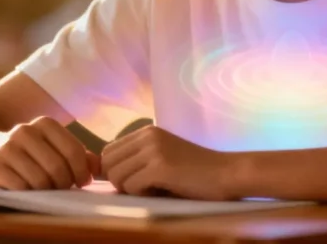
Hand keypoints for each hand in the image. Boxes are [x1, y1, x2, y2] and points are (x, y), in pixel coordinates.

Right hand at [0, 116, 99, 189]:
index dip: (81, 171)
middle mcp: (24, 130)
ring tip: (46, 189)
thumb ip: (79, 156)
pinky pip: (21, 187)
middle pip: (57, 167)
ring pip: (40, 179)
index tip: (82, 182)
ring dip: (47, 191)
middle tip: (63, 188)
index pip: (73, 151)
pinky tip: (28, 190)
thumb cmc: (30, 154)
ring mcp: (7, 147)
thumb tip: (100, 167)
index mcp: (45, 123)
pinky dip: (29, 193)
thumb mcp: (54, 148)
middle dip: (65, 183)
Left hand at [100, 125, 236, 199]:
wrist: (226, 173)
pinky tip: (162, 190)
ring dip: (130, 189)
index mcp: (146, 132)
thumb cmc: (195, 171)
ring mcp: (153, 150)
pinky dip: (142, 194)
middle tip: (143, 187)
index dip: (115, 170)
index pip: (108, 151)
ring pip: (116, 175)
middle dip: (119, 180)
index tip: (135, 180)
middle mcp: (147, 136)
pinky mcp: (160, 167)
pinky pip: (131, 186)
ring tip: (154, 188)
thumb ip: (136, 159)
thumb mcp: (161, 157)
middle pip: (107, 163)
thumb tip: (100, 170)